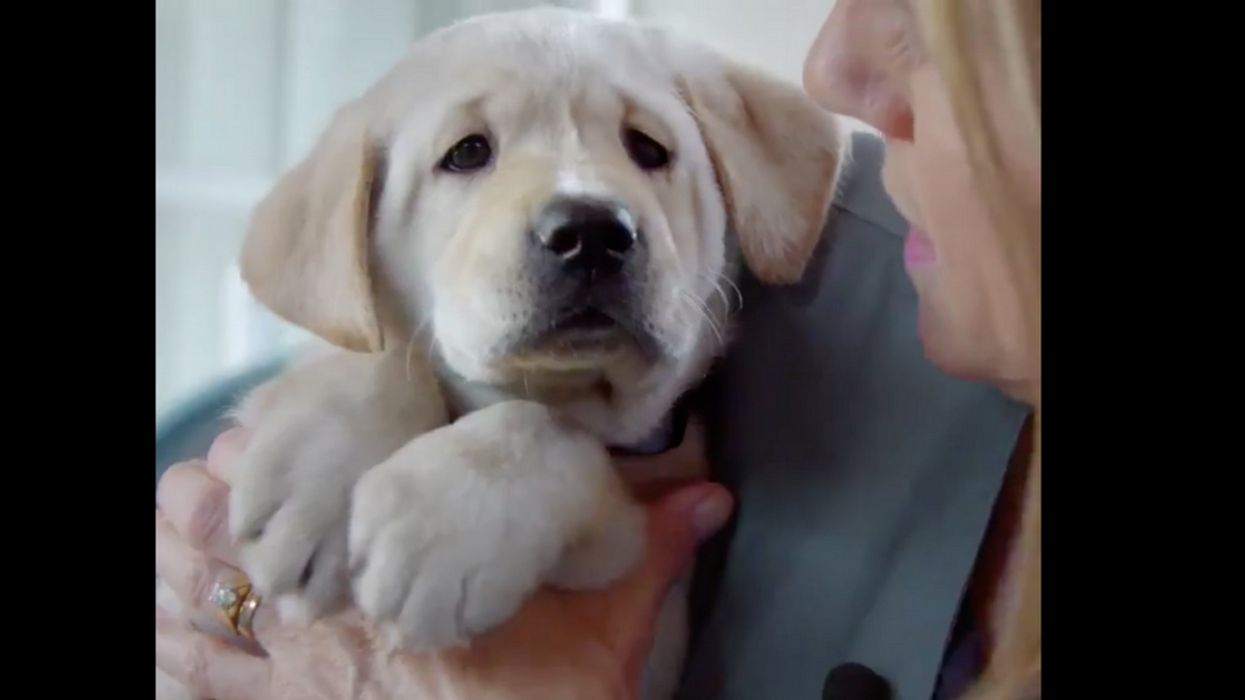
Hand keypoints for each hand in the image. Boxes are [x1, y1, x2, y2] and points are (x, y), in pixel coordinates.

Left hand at [156, 428, 731, 699]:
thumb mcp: (605, 636)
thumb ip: (648, 553)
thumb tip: (712, 497)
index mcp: (398, 584)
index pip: (314, 502)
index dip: (268, 459)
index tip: (253, 434)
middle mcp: (327, 631)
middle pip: (225, 548)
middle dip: (198, 508)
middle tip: (197, 480)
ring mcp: (289, 689)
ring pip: (193, 613)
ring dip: (171, 570)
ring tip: (164, 530)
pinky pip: (197, 686)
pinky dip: (171, 653)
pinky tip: (161, 633)